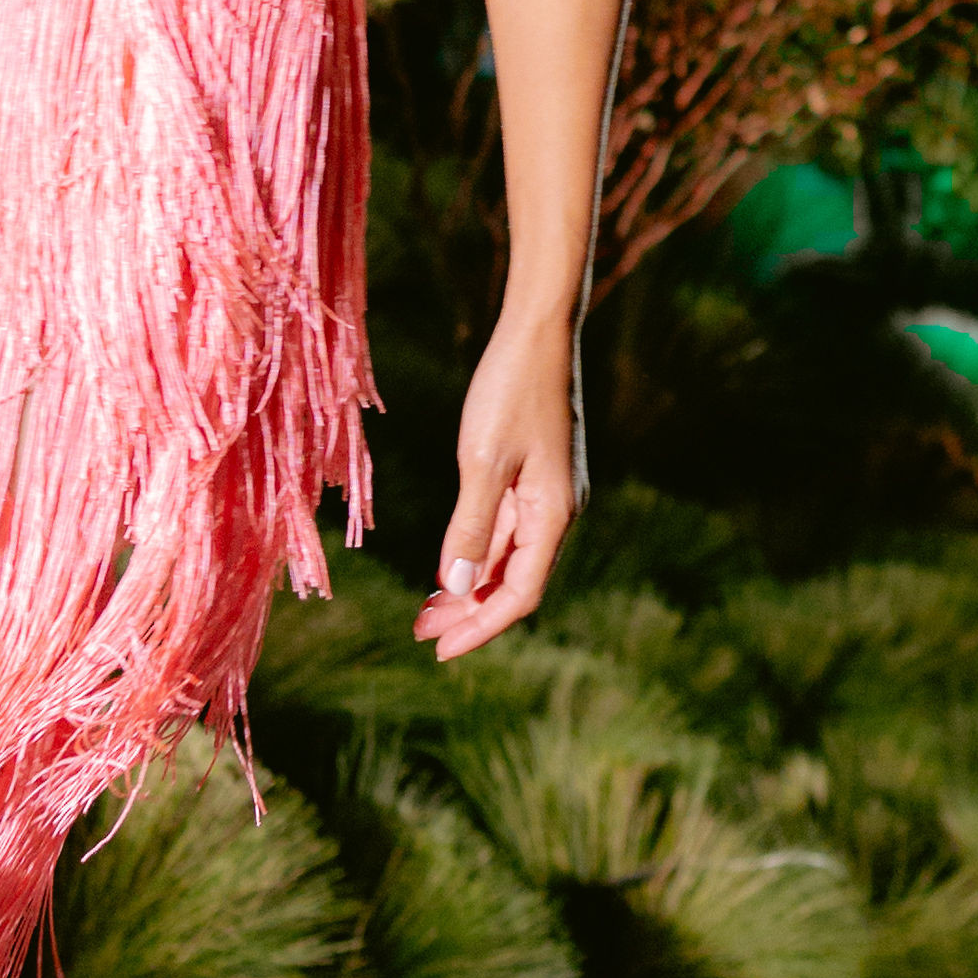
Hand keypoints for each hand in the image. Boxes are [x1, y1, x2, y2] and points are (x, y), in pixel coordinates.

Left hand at [413, 307, 576, 660]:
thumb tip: (455, 585)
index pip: (520, 594)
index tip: (439, 649)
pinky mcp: (537, 472)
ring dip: (471, 583)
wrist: (539, 328)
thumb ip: (472, 525)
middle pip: (515, 581)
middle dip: (469, 611)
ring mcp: (549, 491)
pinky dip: (479, 549)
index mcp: (554, 514)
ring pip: (510, 556)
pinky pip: (509, 528)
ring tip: (426, 605)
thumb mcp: (483, 459)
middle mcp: (557, 510)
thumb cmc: (511, 387)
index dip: (480, 627)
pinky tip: (451, 558)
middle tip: (420, 631)